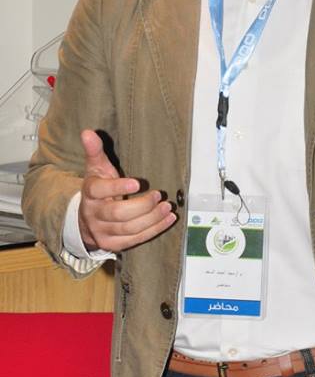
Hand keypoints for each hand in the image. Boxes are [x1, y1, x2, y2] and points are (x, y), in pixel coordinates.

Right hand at [78, 130, 175, 251]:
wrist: (85, 221)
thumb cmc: (98, 188)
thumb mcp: (95, 168)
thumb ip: (95, 151)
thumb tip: (87, 131)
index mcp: (90, 192)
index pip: (100, 190)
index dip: (118, 188)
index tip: (137, 183)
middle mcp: (93, 214)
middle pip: (117, 214)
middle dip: (140, 206)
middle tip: (158, 195)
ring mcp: (102, 232)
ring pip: (128, 229)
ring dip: (151, 219)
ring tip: (167, 207)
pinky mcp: (112, 244)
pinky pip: (134, 240)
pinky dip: (153, 230)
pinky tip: (167, 219)